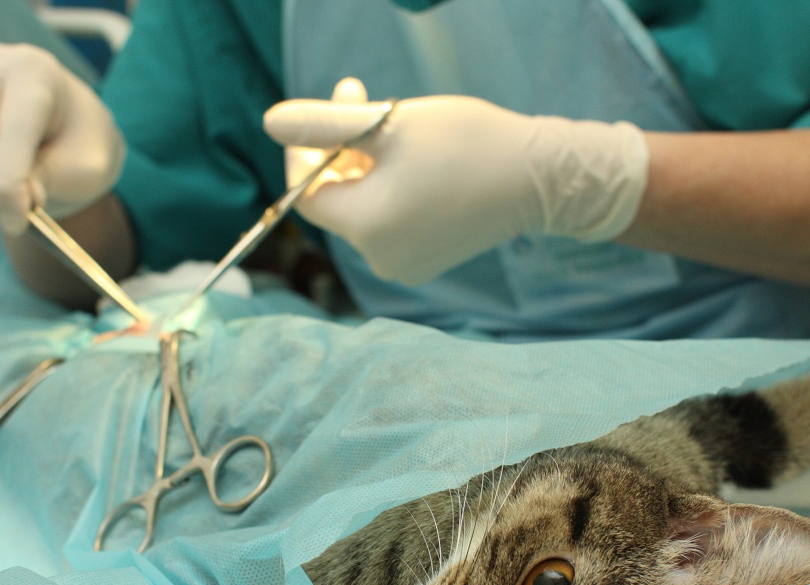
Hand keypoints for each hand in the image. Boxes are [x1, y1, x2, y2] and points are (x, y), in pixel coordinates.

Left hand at [263, 78, 648, 285]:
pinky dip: (393, 191)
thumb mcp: (387, 124)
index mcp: (365, 228)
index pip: (308, 193)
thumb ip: (324, 125)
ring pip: (365, 209)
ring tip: (397, 128)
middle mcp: (379, 259)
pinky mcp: (428, 262)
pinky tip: (418, 162)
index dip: (309, 150)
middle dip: (343, 148)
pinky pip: (392, 224)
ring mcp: (405, 266)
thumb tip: (270, 121)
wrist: (540, 179)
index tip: (333, 106)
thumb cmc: (466, 145)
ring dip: (368, 166)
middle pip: (338, 201)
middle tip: (362, 94)